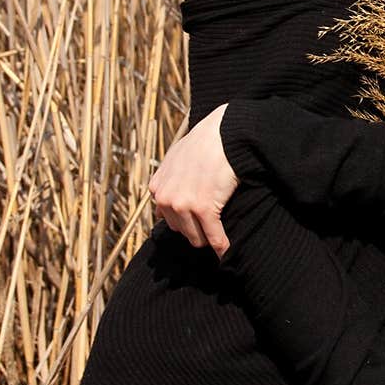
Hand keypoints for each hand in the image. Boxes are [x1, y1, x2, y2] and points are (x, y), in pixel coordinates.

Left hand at [148, 103, 238, 256]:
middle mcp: (165, 198)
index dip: (186, 221)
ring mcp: (182, 204)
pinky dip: (222, 246)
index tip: (198, 222)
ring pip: (196, 237)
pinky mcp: (202, 208)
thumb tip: (163, 201)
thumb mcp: (176, 159)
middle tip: (213, 227)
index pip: (169, 219)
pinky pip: (214, 237)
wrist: (224, 133)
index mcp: (157, 188)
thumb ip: (168, 180)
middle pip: (181, 231)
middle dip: (197, 230)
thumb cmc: (205, 143)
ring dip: (209, 239)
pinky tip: (227, 250)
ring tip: (221, 239)